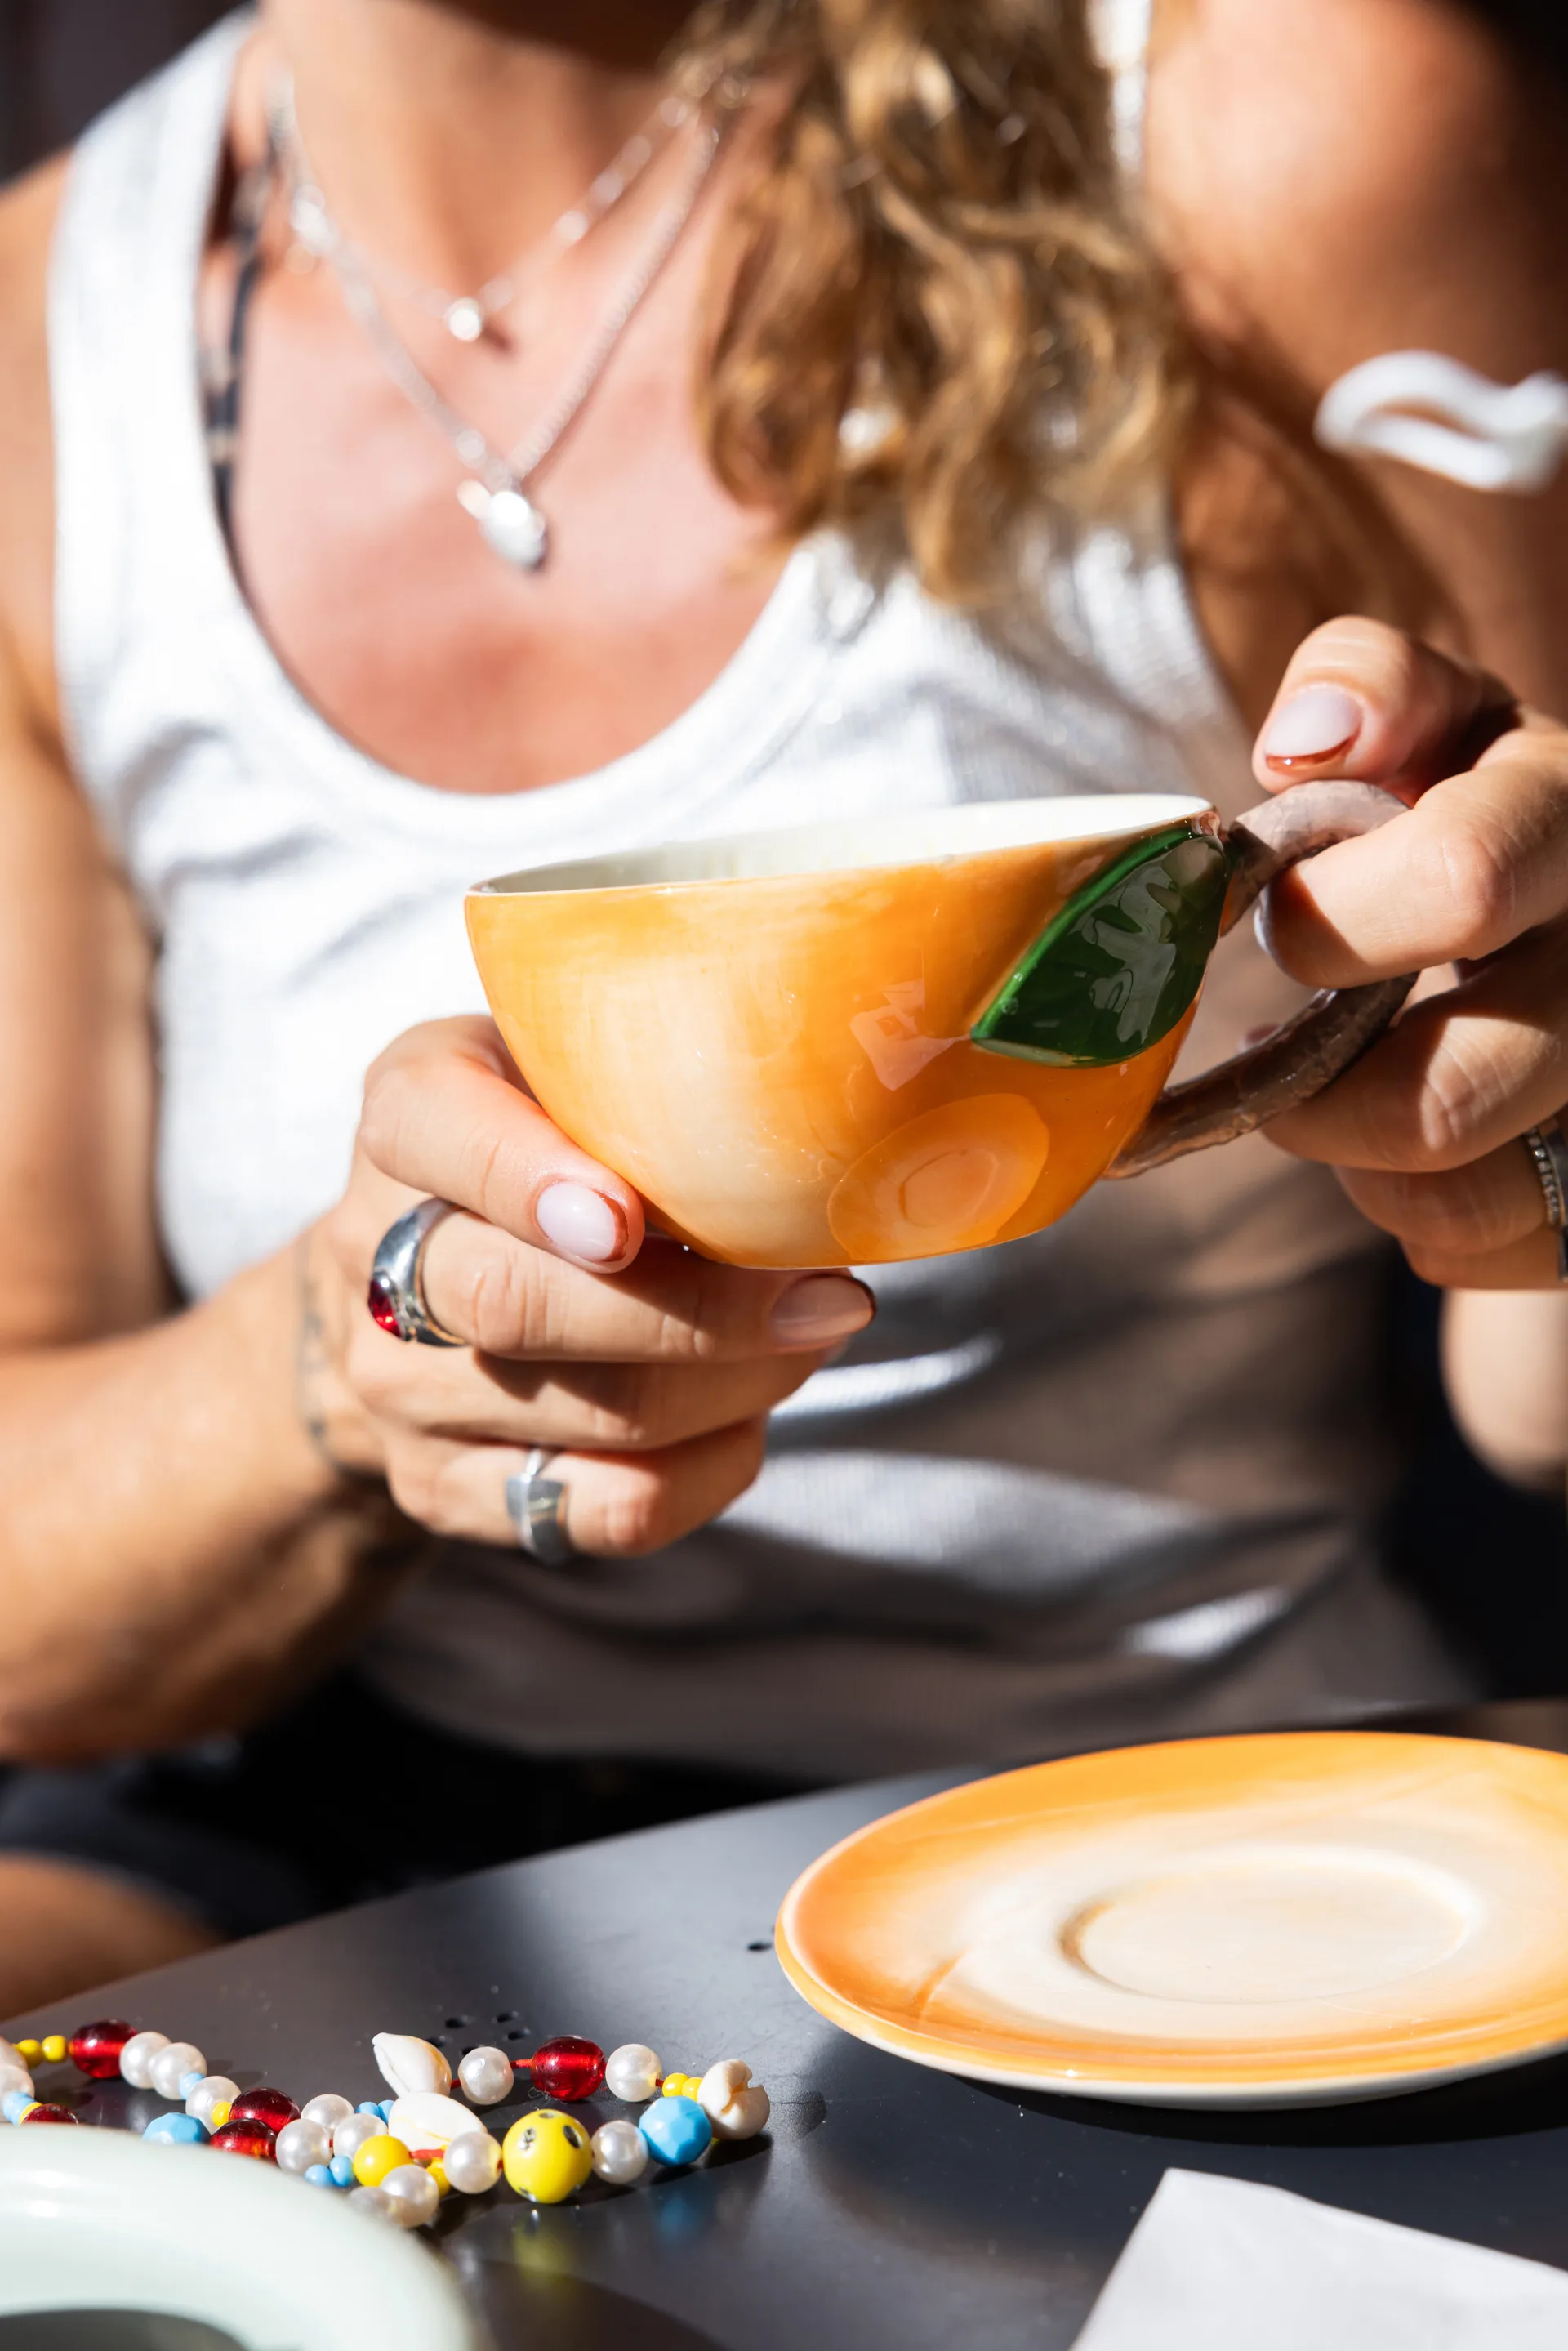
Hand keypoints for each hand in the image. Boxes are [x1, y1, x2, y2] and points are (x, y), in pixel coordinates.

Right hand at [305, 1017, 873, 1550]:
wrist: (409, 1283)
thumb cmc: (537, 1143)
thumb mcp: (556, 1064)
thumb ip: (635, 1069)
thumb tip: (811, 1104)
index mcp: (404, 1121)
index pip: (435, 1131)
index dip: (530, 1178)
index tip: (629, 1216)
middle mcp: (375, 1259)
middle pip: (515, 1303)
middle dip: (694, 1308)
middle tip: (822, 1288)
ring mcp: (401, 1392)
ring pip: (590, 1411)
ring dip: (738, 1381)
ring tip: (814, 1331)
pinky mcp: (448, 1491)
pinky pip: (608, 1507)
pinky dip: (712, 1467)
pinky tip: (752, 1414)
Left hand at [1247, 616, 1567, 1286]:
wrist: (1562, 913)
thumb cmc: (1473, 806)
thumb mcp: (1439, 722)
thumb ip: (1372, 688)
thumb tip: (1304, 739)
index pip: (1462, 882)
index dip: (1329, 920)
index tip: (1276, 918)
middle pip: (1449, 1098)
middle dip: (1315, 1093)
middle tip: (1271, 1051)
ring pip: (1455, 1196)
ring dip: (1351, 1157)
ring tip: (1330, 1093)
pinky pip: (1469, 1249)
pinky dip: (1404, 1211)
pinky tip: (1399, 1146)